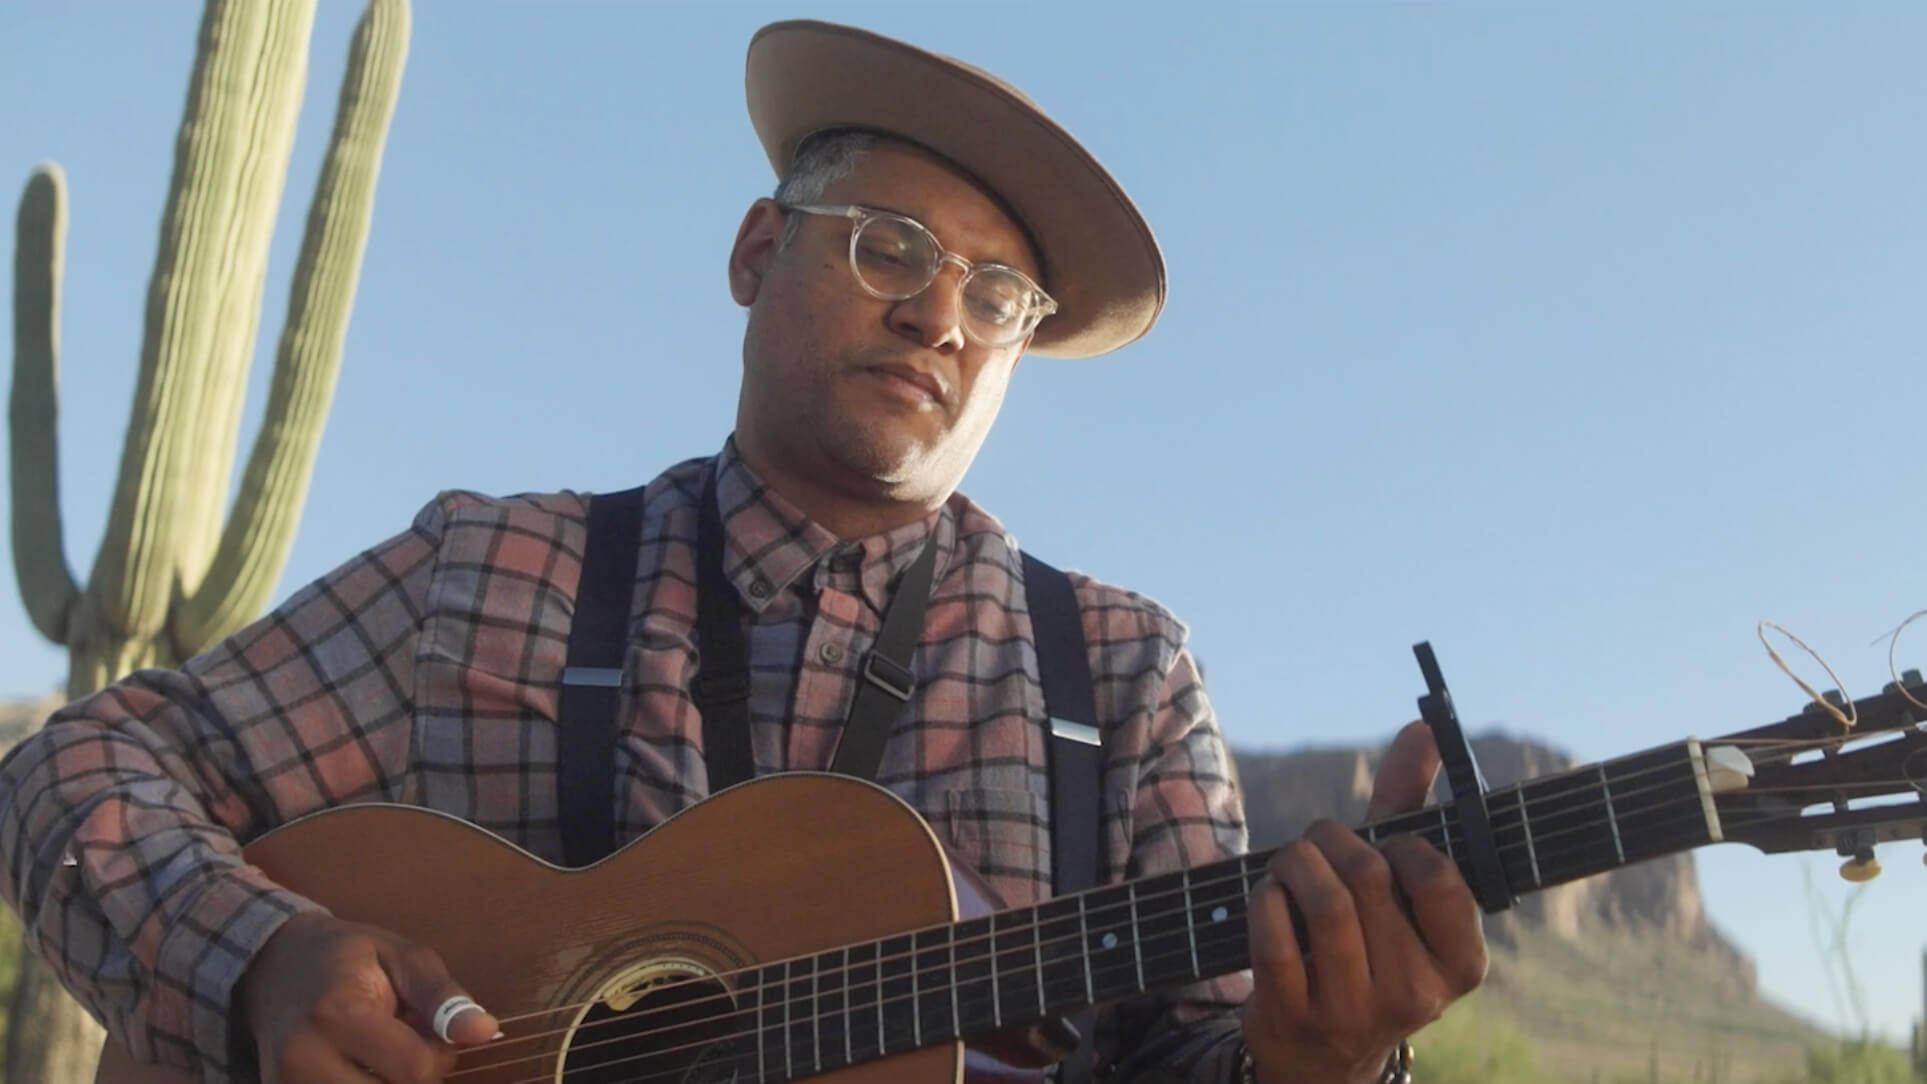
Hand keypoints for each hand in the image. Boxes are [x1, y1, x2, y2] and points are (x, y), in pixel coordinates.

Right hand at [239, 912, 501, 1083]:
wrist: (272, 965)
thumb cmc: (348, 957)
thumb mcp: (404, 957)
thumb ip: (443, 998)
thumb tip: (486, 1032)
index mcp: (338, 1013)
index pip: (416, 1070)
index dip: (440, 1056)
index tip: (432, 1032)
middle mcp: (304, 1059)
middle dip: (414, 1078)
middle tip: (407, 1046)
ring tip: (383, 1058)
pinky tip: (361, 1070)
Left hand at [1240, 720, 1486, 1083]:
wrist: (1320, 1052)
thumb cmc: (1370, 943)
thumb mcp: (1398, 884)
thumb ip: (1411, 804)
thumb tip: (1424, 725)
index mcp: (1462, 962)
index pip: (1438, 875)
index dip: (1401, 844)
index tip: (1384, 846)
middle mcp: (1417, 994)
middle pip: (1369, 876)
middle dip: (1331, 839)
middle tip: (1318, 841)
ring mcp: (1355, 1010)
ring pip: (1323, 902)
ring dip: (1295, 861)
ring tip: (1291, 861)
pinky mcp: (1295, 1015)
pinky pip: (1274, 932)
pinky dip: (1265, 897)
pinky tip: (1271, 898)